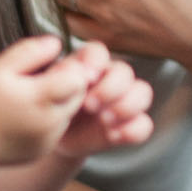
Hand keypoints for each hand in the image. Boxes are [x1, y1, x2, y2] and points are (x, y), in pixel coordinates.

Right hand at [0, 35, 89, 166]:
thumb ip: (29, 52)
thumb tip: (56, 43)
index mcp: (38, 99)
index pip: (78, 78)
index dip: (69, 68)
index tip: (50, 66)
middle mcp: (49, 122)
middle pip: (79, 95)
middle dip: (67, 83)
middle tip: (42, 79)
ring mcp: (48, 139)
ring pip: (70, 112)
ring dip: (59, 101)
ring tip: (31, 97)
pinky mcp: (44, 149)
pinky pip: (58, 128)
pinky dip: (49, 118)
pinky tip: (25, 115)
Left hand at [54, 42, 154, 157]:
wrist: (53, 138)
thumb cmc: (49, 107)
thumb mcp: (47, 92)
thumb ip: (58, 80)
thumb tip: (70, 73)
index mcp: (87, 64)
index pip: (99, 52)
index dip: (96, 62)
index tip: (86, 77)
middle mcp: (109, 78)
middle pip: (125, 72)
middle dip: (110, 88)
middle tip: (90, 105)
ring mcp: (123, 100)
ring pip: (142, 92)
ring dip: (126, 106)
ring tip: (105, 120)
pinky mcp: (129, 125)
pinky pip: (144, 124)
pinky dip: (133, 130)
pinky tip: (113, 135)